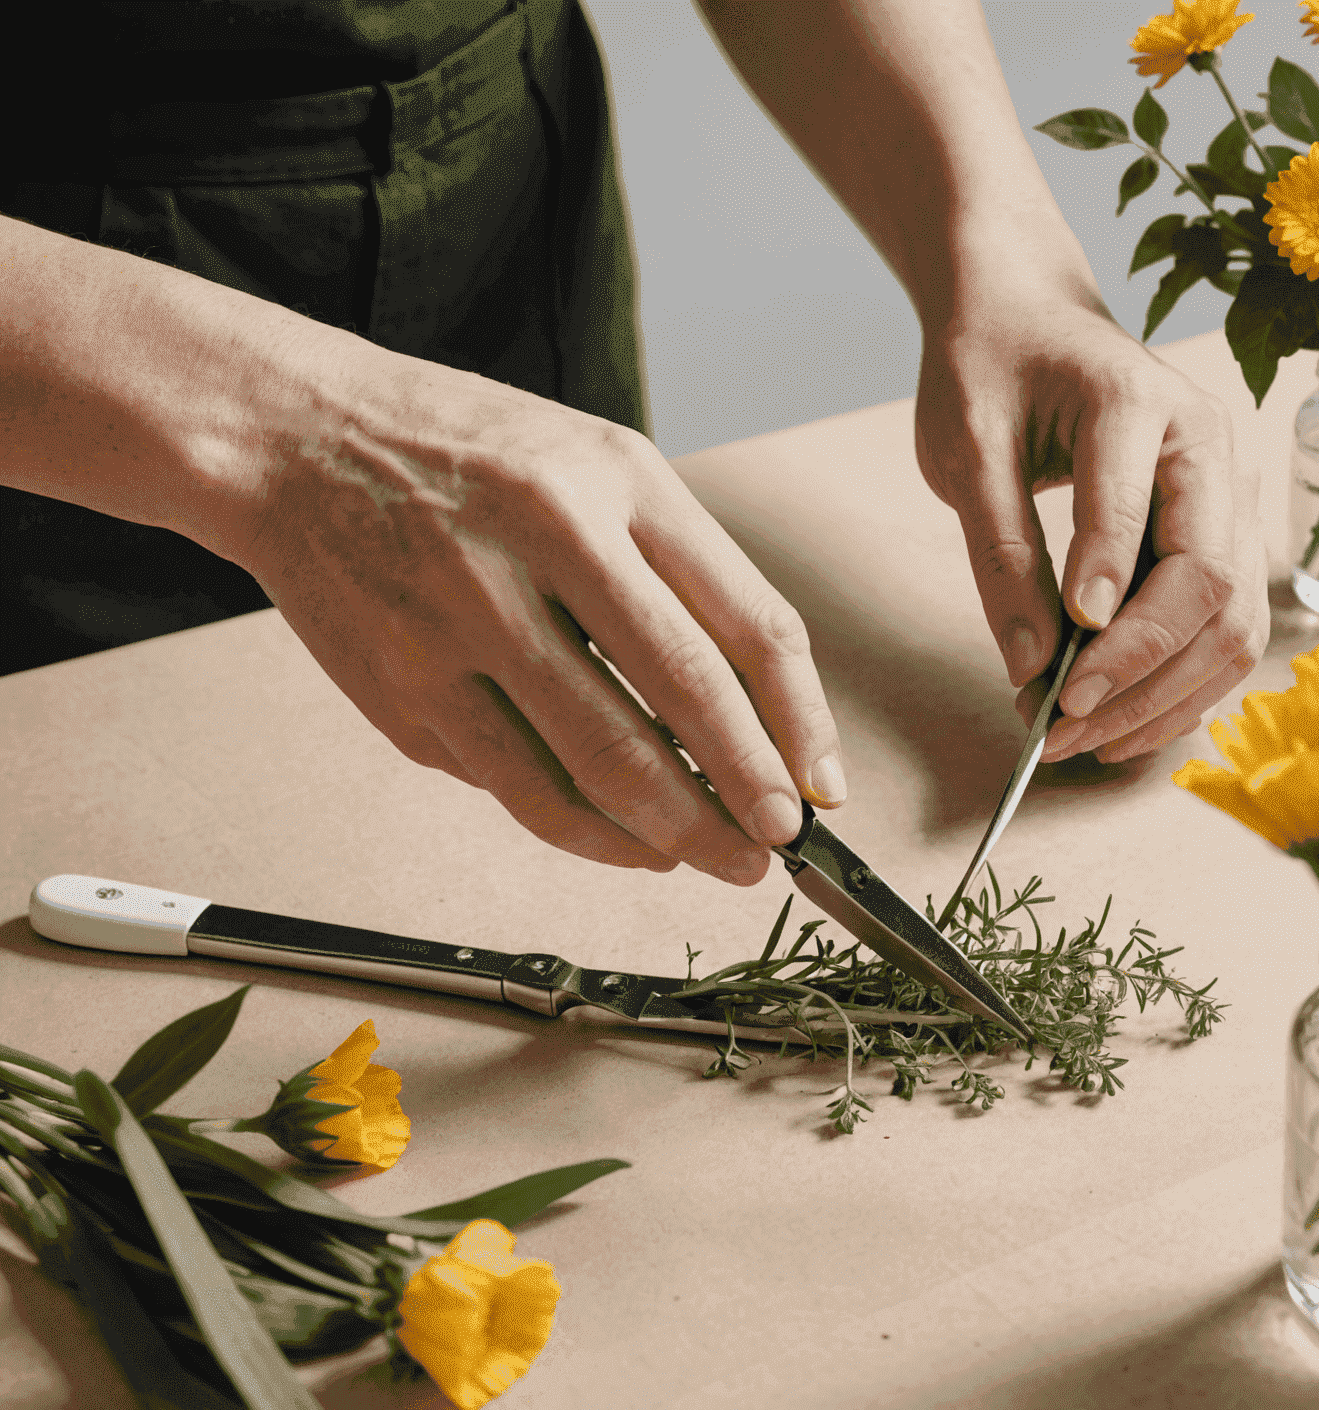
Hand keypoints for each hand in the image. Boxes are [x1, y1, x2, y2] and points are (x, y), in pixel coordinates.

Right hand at [223, 340, 845, 884]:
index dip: (799, 723)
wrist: (296, 441)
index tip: (820, 787)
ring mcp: (460, 625)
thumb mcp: (601, 466)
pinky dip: (587, 834)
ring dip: (672, 833)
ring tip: (713, 858)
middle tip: (776, 846)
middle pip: (680, 700)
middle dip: (746, 794)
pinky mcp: (404, 694)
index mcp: (611, 481)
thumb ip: (687, 575)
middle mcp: (537, 546)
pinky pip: (517, 790)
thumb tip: (763, 717)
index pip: (745, 621)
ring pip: (595, 766)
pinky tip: (628, 844)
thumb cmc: (470, 454)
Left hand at [914, 262, 1268, 764]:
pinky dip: (1180, 687)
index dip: (1107, 604)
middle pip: (1211, 583)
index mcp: (1140, 402)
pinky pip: (1223, 629)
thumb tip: (1031, 666)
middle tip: (1061, 728)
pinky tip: (1121, 724)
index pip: (1137, 515)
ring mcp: (1226, 493)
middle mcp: (1208, 447)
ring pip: (1232, 621)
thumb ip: (1002, 553)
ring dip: (1164, 696)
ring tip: (1084, 742)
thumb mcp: (967, 450)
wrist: (1024, 319)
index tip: (1062, 675)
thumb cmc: (990, 370)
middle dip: (1139, 670)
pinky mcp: (1220, 535)